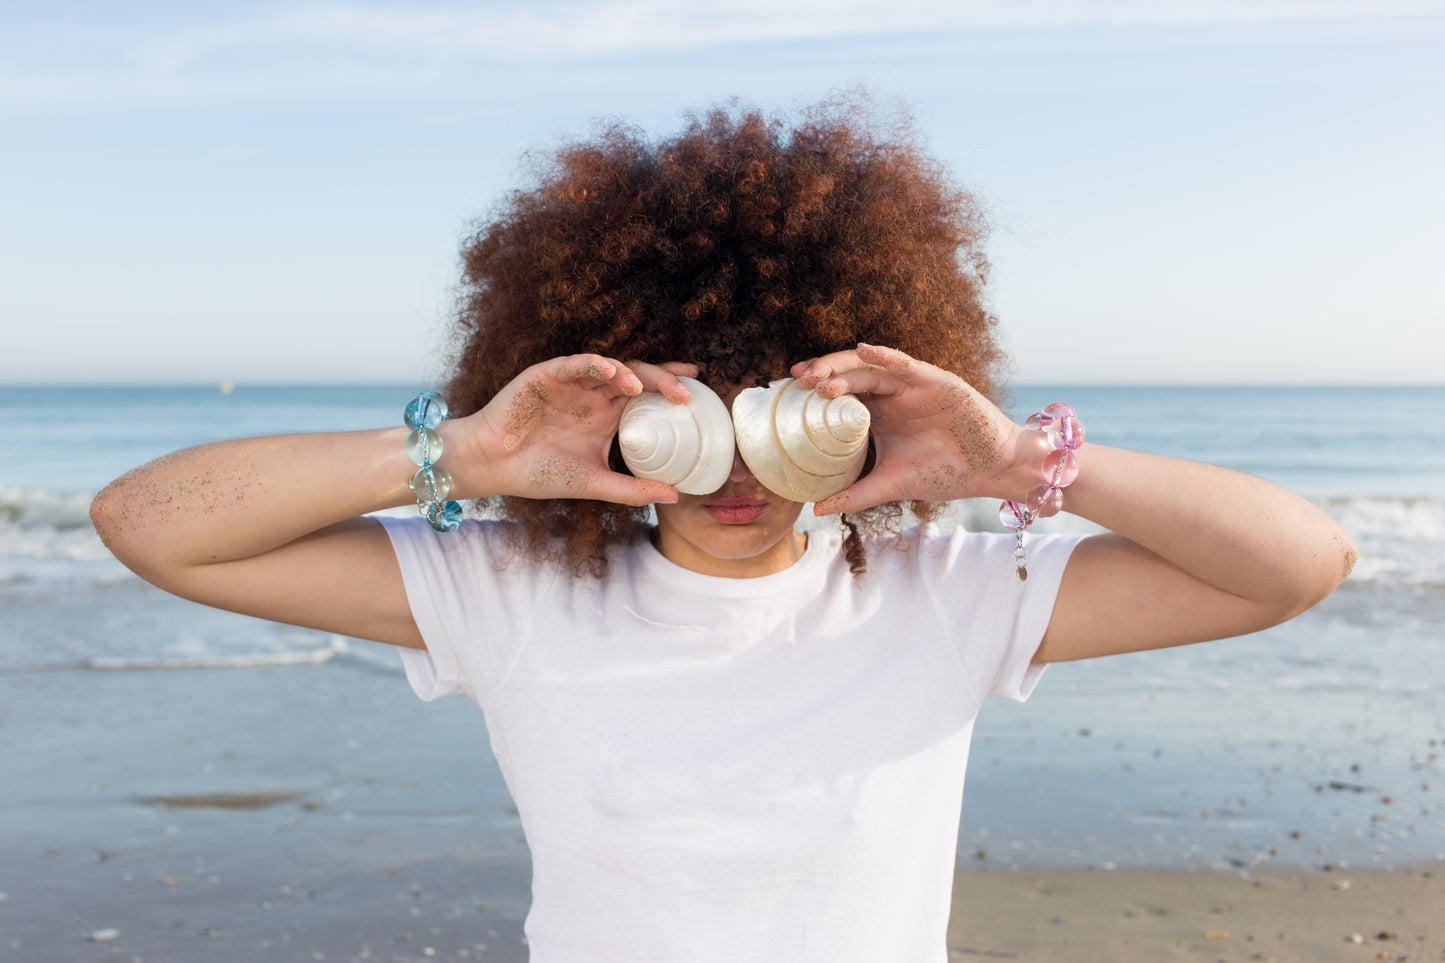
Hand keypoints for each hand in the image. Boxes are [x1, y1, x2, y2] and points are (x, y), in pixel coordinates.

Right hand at [459, 354, 696, 505]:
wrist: (493, 466)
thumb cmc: (539, 473)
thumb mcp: (594, 483)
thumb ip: (633, 488)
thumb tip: (676, 495)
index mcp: (605, 415)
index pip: (645, 395)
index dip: (670, 388)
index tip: (697, 392)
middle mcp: (592, 395)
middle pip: (635, 377)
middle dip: (661, 380)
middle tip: (683, 394)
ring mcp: (571, 383)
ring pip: (608, 366)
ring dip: (629, 373)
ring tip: (644, 387)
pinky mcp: (547, 375)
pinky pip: (576, 363)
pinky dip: (595, 363)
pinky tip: (611, 372)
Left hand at [791, 343, 1044, 514]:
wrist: (990, 470)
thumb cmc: (944, 473)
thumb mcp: (891, 484)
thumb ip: (855, 494)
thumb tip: (814, 510)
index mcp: (878, 414)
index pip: (839, 395)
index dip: (813, 392)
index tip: (787, 396)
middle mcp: (890, 395)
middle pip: (848, 376)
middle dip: (821, 375)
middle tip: (796, 382)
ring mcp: (911, 385)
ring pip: (870, 368)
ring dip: (843, 369)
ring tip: (818, 379)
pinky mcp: (935, 381)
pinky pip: (906, 364)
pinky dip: (885, 357)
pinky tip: (865, 352)